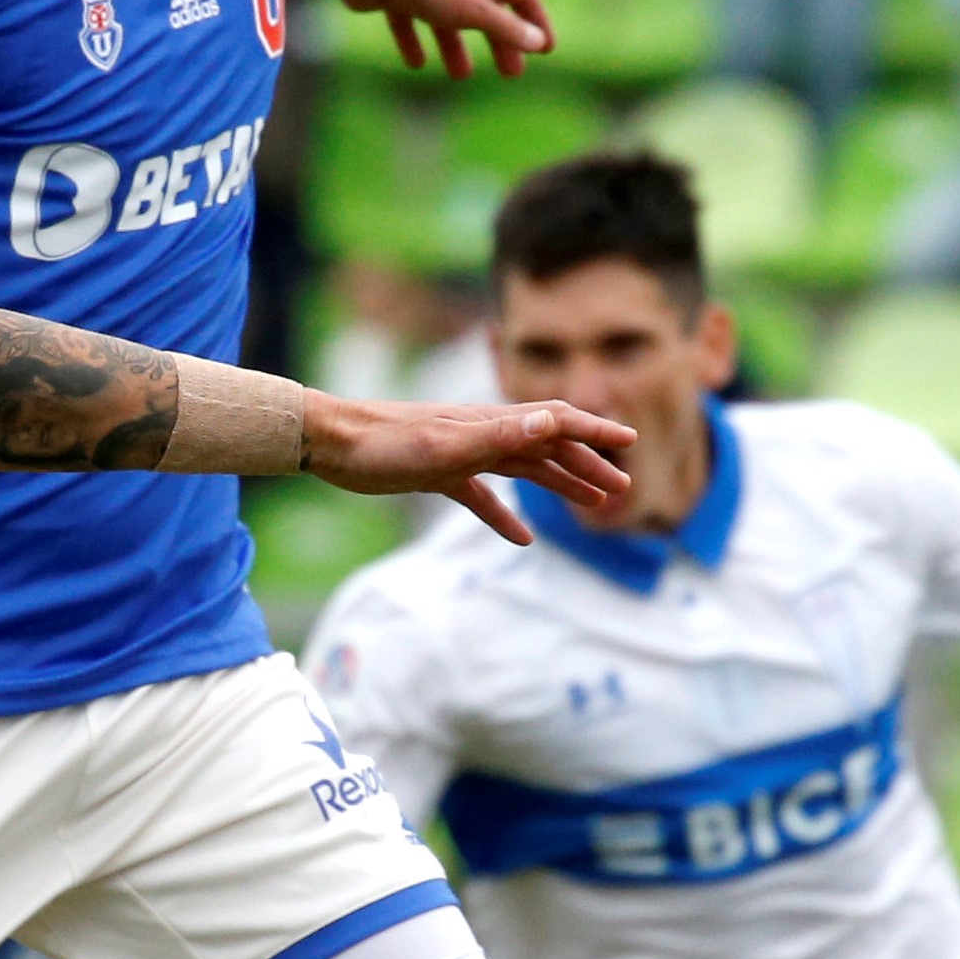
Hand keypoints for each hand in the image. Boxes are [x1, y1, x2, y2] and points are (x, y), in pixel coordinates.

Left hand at [300, 396, 635, 543]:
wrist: (330, 443)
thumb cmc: (384, 443)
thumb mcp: (447, 445)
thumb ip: (500, 435)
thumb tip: (553, 420)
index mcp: (490, 422)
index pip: (555, 421)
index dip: (593, 431)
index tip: (629, 442)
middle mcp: (481, 433)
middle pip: (546, 447)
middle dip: (585, 465)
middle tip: (621, 488)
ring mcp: (460, 453)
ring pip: (521, 468)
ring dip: (557, 484)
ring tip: (591, 504)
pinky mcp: (438, 474)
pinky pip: (482, 496)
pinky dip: (504, 515)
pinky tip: (522, 538)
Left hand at [335, 0, 551, 79]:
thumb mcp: (473, 10)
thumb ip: (505, 27)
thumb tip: (537, 41)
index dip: (536, 22)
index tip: (545, 50)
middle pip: (488, 11)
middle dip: (500, 42)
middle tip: (511, 74)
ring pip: (449, 20)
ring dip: (456, 47)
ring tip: (460, 75)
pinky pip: (411, 20)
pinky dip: (415, 41)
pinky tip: (416, 63)